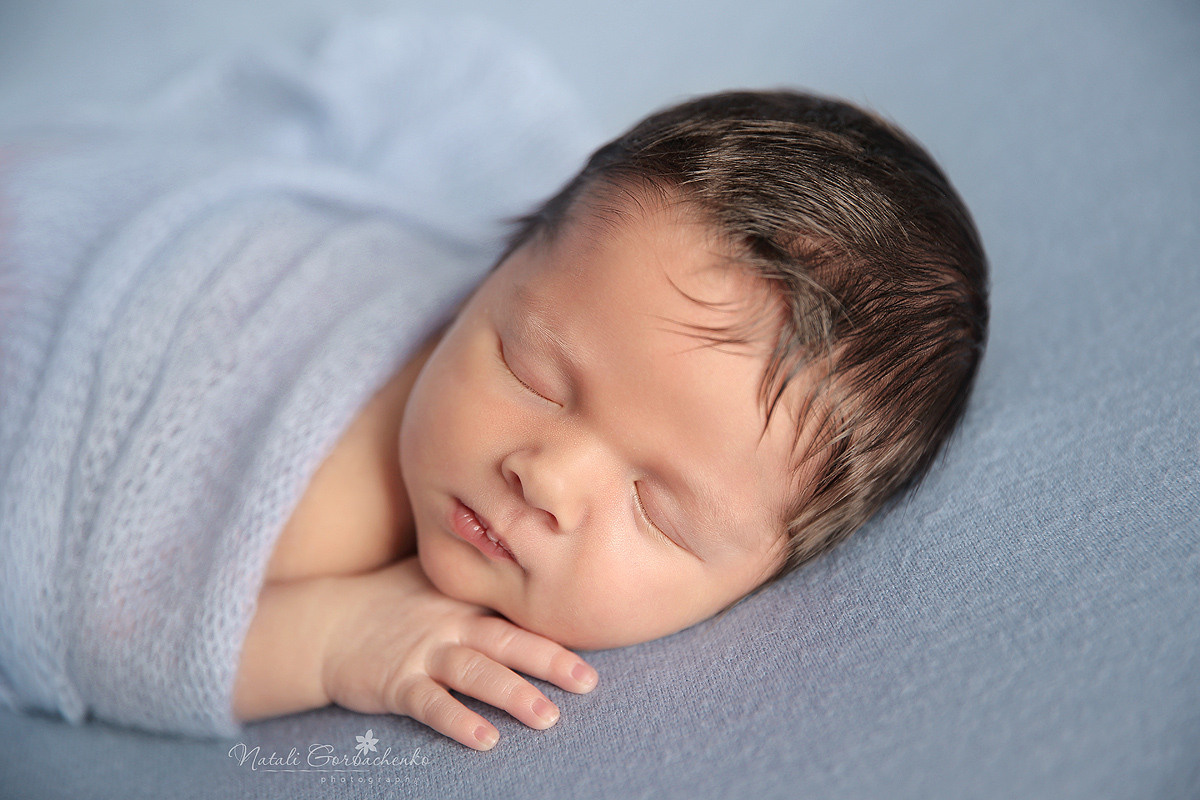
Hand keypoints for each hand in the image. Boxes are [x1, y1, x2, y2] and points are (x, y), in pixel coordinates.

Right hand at [319, 556, 598, 750]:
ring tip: (548, 717)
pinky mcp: (396, 684)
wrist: (325, 623)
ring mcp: (423, 654)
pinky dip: (459, 721)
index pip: (517, 612)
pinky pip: (431, 704)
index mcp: (465, 601)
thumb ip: (478, 582)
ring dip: (512, 695)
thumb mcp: (434, 582)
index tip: (596, 633)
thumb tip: (530, 569)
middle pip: (506, 641)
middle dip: (549, 660)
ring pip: (475, 674)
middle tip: (589, 682)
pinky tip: (485, 739)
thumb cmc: (388, 602)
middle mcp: (450, 624)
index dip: (556, 626)